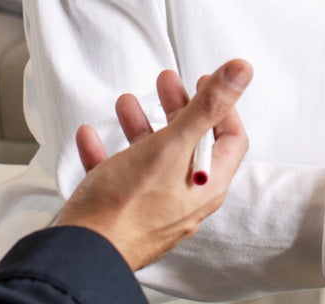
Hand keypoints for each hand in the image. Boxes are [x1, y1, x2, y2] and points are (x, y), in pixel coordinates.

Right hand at [52, 60, 252, 269]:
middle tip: (166, 83)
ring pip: (152, 158)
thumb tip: (241, 71)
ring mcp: (153, 207)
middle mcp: (184, 198)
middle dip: (177, 108)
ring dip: (139, 126)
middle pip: (190, 144)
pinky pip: (117, 176)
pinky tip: (90, 136)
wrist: (83, 253)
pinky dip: (106, 152)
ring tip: (126, 103)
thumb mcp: (172, 146)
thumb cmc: (128, 208)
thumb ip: (206, 107)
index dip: (221, 107)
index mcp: (206, 184)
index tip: (205, 82)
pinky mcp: (121, 213)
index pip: (230, 139)